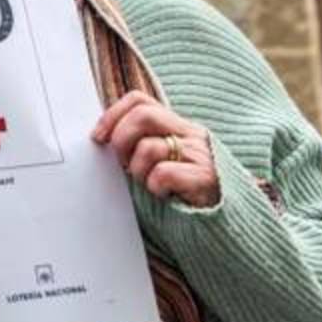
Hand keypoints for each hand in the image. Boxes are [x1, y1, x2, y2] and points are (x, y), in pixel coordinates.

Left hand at [91, 90, 220, 207]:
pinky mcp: (206, 178)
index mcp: (177, 125)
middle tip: (122, 164)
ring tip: (148, 184)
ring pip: (148, 148)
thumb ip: (139, 143)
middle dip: (120, 139)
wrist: (223, 221)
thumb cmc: (182, 192)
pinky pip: (163, 174)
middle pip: (143, 115)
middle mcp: (191, 134)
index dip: (112, 114)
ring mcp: (200, 154)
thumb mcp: (160, 160)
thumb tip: (100, 137)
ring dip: (138, 170)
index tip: (98, 137)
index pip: (139, 100)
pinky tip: (164, 194)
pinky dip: (155, 187)